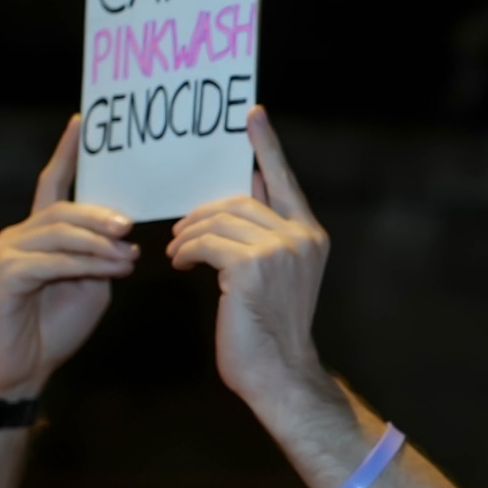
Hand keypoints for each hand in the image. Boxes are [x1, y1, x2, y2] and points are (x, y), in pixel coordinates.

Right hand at [0, 116, 137, 399]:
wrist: (24, 369)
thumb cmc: (55, 326)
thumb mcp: (90, 284)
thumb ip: (103, 258)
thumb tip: (126, 241)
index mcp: (40, 232)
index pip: (52, 183)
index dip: (67, 154)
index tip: (81, 123)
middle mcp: (19, 235)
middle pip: (62, 209)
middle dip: (99, 214)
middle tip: (130, 226)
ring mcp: (7, 253)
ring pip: (58, 233)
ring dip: (98, 243)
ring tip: (127, 254)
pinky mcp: (4, 276)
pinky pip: (49, 262)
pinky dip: (83, 264)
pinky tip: (109, 270)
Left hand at [167, 107, 329, 420]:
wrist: (279, 373)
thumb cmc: (271, 329)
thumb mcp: (276, 274)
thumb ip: (265, 231)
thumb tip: (244, 191)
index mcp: (310, 233)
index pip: (283, 179)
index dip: (266, 145)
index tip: (251, 114)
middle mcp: (300, 236)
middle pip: (237, 200)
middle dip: (202, 212)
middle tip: (180, 230)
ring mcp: (279, 250)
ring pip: (218, 220)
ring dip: (189, 234)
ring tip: (177, 250)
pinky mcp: (252, 267)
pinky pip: (207, 243)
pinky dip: (188, 250)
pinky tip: (180, 263)